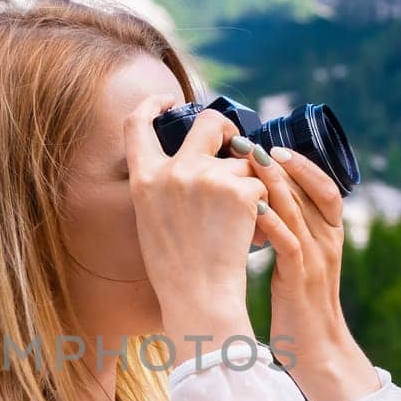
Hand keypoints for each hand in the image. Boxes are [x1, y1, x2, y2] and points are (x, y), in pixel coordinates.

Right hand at [124, 93, 266, 368]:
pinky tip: (252, 233)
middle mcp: (172, 171)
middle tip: (236, 144)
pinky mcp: (239, 189)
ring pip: (244, 161)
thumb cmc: (177, 273)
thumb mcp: (152, 222)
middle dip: (228, 129)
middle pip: (208, 122)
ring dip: (249, 184)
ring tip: (241, 224)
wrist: (200, 300)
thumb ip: (164, 186)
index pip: (136, 125)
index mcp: (144, 180)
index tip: (169, 100)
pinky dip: (264, 206)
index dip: (153, 105)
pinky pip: (262, 184)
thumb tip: (194, 159)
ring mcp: (206, 177)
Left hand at [245, 143, 381, 400]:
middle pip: (310, 189)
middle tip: (250, 143)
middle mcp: (327, 241)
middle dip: (281, 164)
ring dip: (274, 183)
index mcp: (329, 236)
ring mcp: (317, 259)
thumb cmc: (299, 310)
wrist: (317, 353)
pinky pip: (289, 243)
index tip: (273, 146)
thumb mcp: (298, 267)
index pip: (324, 187)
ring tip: (248, 161)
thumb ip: (288, 238)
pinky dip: (270, 222)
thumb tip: (261, 209)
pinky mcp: (301, 280)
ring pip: (299, 210)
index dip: (302, 164)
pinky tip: (250, 206)